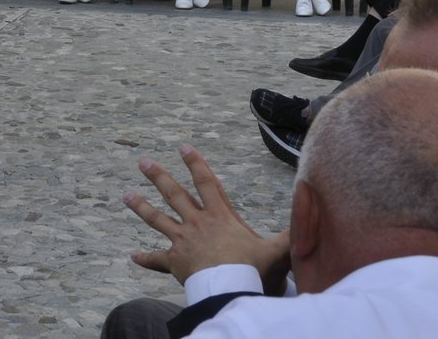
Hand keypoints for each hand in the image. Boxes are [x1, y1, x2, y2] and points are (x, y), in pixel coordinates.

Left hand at [122, 145, 291, 288]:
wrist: (229, 290)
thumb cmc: (252, 269)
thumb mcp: (276, 249)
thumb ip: (292, 234)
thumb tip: (312, 219)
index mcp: (219, 215)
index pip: (206, 182)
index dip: (195, 163)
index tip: (183, 147)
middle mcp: (197, 223)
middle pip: (174, 194)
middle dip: (159, 176)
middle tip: (143, 162)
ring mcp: (183, 241)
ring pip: (158, 219)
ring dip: (141, 207)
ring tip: (126, 195)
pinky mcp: (175, 262)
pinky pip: (157, 259)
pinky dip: (145, 258)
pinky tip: (132, 256)